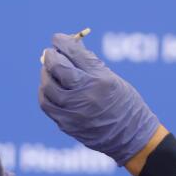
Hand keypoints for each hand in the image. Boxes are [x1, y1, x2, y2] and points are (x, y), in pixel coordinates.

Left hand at [39, 32, 161, 164]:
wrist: (130, 137)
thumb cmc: (125, 104)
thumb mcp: (112, 79)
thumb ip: (90, 64)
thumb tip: (70, 46)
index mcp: (101, 79)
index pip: (75, 54)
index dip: (62, 42)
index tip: (57, 38)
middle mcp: (86, 95)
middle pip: (57, 69)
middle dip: (51, 58)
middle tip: (50, 54)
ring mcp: (74, 112)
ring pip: (47, 88)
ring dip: (45, 75)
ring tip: (50, 71)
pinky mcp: (67, 125)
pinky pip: (48, 105)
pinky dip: (45, 94)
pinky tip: (49, 89)